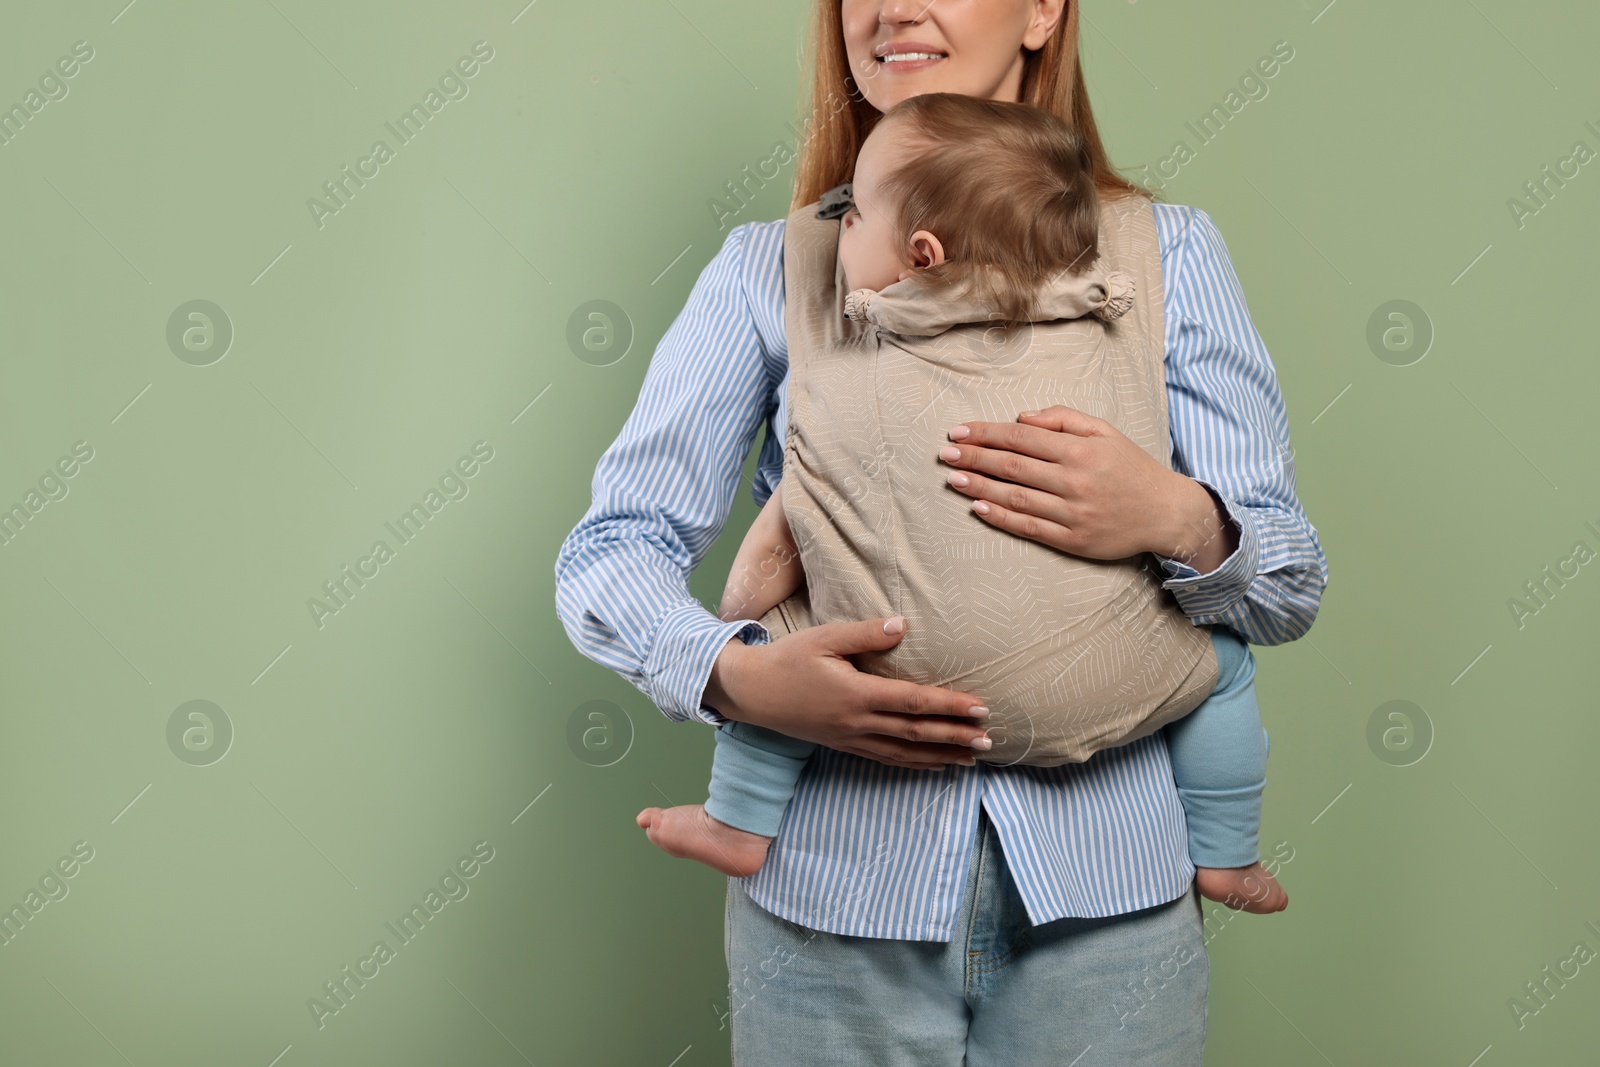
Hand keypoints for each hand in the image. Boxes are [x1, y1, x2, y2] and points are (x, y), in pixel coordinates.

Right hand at [703, 616, 992, 770]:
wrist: (750, 692)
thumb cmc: (787, 659)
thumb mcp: (823, 637)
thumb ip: (864, 634)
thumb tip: (902, 625)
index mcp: (856, 694)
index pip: (914, 702)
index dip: (950, 706)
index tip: (981, 709)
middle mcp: (857, 722)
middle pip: (916, 733)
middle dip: (955, 737)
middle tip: (989, 741)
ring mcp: (850, 738)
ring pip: (904, 752)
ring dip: (941, 756)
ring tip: (971, 759)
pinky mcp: (843, 745)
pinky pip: (886, 759)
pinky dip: (914, 763)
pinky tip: (933, 764)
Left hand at [936, 405, 1236, 568]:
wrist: (1167, 513)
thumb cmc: (1131, 468)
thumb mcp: (1105, 431)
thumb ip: (1064, 419)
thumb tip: (1021, 417)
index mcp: (1080, 450)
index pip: (1021, 438)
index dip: (986, 434)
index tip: (958, 431)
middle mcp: (1075, 481)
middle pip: (1012, 467)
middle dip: (974, 458)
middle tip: (945, 453)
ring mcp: (1073, 513)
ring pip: (1016, 497)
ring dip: (979, 487)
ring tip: (952, 479)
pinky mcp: (1073, 540)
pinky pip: (1029, 528)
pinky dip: (1001, 517)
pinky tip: (978, 508)